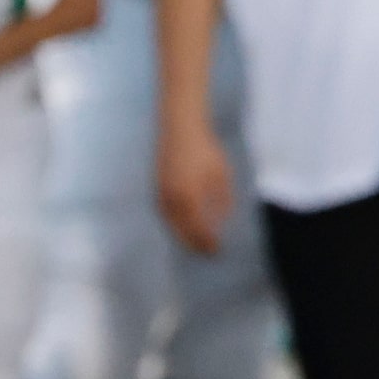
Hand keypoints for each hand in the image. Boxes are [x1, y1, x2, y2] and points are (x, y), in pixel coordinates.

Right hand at [159, 114, 234, 255]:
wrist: (180, 126)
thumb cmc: (205, 149)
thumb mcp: (221, 175)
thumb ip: (222, 200)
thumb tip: (222, 221)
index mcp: (188, 197)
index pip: (197, 230)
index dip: (207, 242)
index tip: (217, 250)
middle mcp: (171, 199)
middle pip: (181, 231)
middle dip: (194, 244)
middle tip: (207, 253)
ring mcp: (160, 192)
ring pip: (170, 223)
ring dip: (182, 236)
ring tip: (195, 243)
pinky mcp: (156, 185)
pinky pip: (164, 213)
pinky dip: (174, 224)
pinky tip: (183, 225)